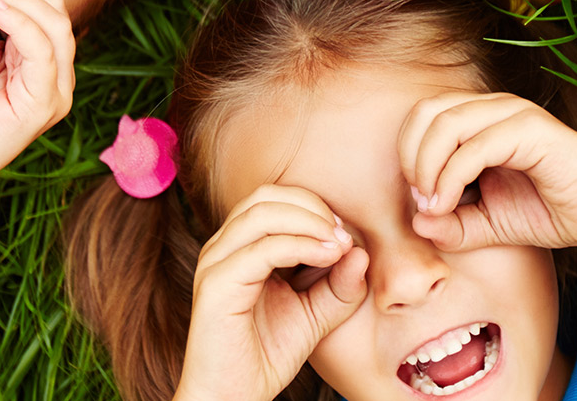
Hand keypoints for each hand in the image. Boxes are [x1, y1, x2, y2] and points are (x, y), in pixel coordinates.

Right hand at [178, 185, 368, 400]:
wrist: (234, 396)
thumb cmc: (267, 354)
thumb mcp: (316, 314)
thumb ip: (339, 285)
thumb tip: (360, 251)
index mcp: (239, 247)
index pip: (275, 199)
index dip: (315, 207)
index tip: (346, 235)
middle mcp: (222, 247)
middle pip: (267, 195)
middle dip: (313, 207)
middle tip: (343, 234)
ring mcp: (216, 263)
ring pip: (263, 212)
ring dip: (310, 221)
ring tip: (339, 244)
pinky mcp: (217, 285)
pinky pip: (263, 248)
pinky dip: (301, 245)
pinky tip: (327, 257)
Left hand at [398, 92, 576, 253]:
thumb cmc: (550, 212)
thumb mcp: (488, 224)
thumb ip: (452, 225)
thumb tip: (416, 223)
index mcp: (482, 119)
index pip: (424, 116)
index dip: (407, 154)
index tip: (418, 199)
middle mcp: (495, 108)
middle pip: (428, 111)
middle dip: (410, 156)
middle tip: (420, 198)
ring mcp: (514, 114)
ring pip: (446, 122)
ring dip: (426, 166)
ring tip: (433, 203)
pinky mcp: (532, 130)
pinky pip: (475, 146)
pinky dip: (451, 176)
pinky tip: (449, 204)